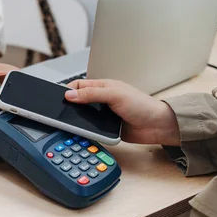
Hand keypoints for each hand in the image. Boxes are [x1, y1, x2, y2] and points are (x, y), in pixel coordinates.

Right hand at [65, 79, 180, 145]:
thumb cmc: (142, 105)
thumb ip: (91, 94)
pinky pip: (90, 129)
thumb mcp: (114, 95)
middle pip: (78, 101)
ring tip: (70, 122)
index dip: (68, 90)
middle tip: (61, 111)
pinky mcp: (105, 128)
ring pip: (83, 116)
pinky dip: (86, 131)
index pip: (79, 85)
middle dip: (70, 105)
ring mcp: (103, 114)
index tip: (59, 98)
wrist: (156, 126)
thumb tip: (70, 94)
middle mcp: (102, 100)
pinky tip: (83, 132)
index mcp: (103, 87)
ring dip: (77, 119)